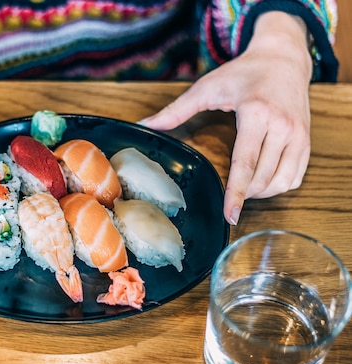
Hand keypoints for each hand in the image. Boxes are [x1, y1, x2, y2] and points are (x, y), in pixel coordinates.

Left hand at [140, 12, 312, 224]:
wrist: (283, 58)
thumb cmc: (242, 73)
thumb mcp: (206, 88)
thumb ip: (175, 110)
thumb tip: (144, 125)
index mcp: (256, 113)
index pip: (245, 164)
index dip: (236, 194)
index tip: (230, 216)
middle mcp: (282, 125)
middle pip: (263, 177)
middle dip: (244, 195)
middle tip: (228, 199)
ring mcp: (299, 134)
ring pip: (282, 181)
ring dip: (262, 193)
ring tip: (244, 191)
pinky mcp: (307, 139)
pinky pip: (296, 175)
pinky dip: (279, 185)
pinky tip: (263, 182)